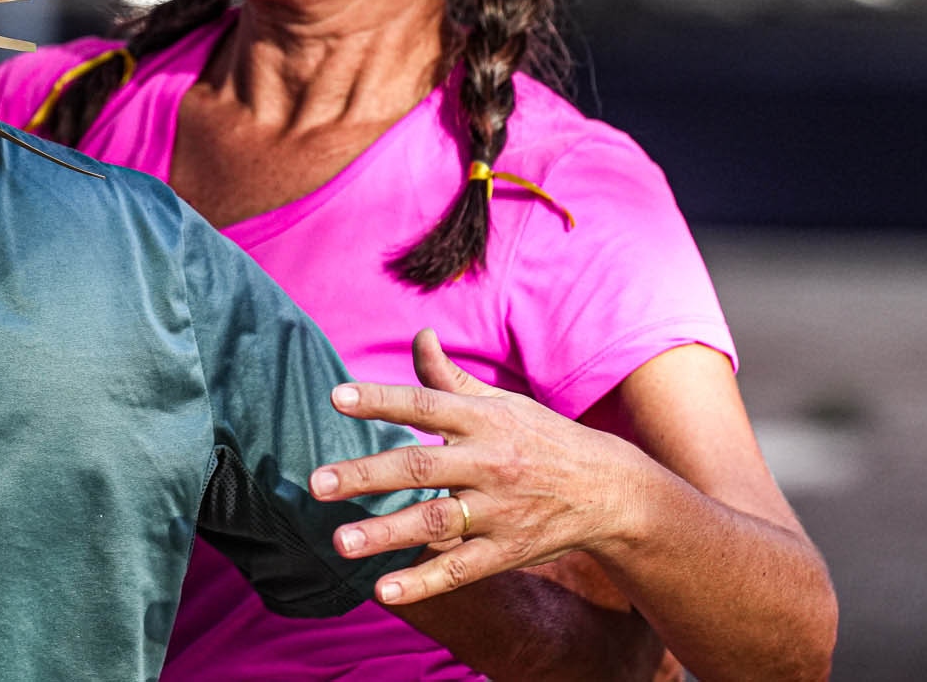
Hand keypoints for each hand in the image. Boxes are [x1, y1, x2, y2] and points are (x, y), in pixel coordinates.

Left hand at [310, 329, 639, 606]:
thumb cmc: (542, 438)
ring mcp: (499, 510)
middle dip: (366, 474)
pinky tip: (383, 589)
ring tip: (339, 542)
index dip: (380, 400)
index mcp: (483, 420)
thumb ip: (451, 377)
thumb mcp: (501, 403)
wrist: (609, 490)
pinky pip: (461, 569)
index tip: (336, 397)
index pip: (425, 403)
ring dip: (385, 533)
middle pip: (421, 466)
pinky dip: (423, 581)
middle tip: (316, 483)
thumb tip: (420, 336)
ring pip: (435, 521)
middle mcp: (488, 462)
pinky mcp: (508, 550)